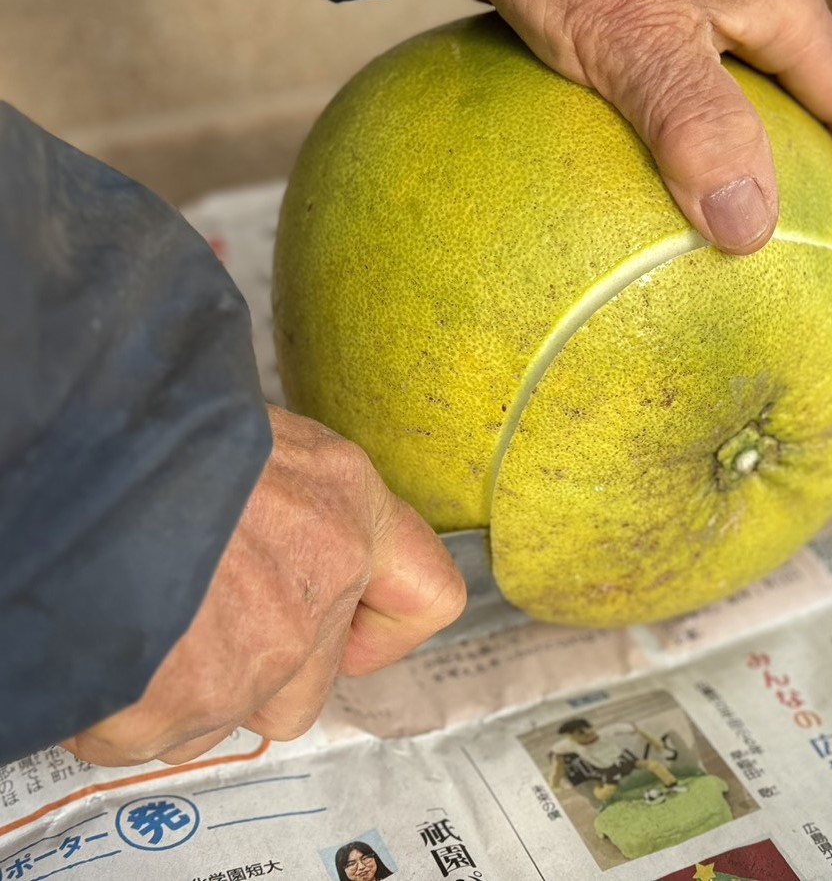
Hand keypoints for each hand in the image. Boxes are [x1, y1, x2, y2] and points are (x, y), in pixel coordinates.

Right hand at [60, 407, 465, 765]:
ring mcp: (249, 662)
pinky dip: (120, 703)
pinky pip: (146, 732)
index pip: (428, 598)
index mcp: (348, 513)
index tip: (344, 628)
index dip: (381, 628)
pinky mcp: (172, 706)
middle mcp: (316, 596)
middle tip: (195, 611)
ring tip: (136, 614)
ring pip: (221, 714)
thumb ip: (298, 504)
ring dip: (182, 687)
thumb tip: (279, 538)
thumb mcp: (258, 439)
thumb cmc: (161, 427)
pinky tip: (100, 634)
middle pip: (304, 687)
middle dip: (254, 668)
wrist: (74, 450)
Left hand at [452, 0, 831, 253]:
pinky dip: (699, 122)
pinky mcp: (646, 0)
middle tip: (825, 214)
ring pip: (756, 77)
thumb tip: (752, 227)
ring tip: (747, 195)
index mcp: (778, 3)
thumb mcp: (643, 45)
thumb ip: (701, 132)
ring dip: (764, 135)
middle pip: (817, 82)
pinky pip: (695, 73)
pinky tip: (664, 155)